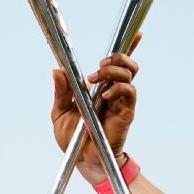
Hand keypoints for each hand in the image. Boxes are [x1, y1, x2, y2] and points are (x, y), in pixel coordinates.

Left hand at [51, 33, 141, 181]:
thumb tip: (56, 70)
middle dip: (117, 57)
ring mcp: (121, 102)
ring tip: (97, 77)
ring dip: (114, 70)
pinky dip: (118, 88)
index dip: (129, 48)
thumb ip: (61, 91)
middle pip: (128, 64)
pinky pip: (129, 93)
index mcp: (99, 88)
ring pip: (129, 74)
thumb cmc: (73, 138)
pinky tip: (105, 95)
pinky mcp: (126, 113)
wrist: (82, 160)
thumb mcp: (59, 112)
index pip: (117, 65)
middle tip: (99, 66)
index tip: (137, 33)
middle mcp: (113, 92)